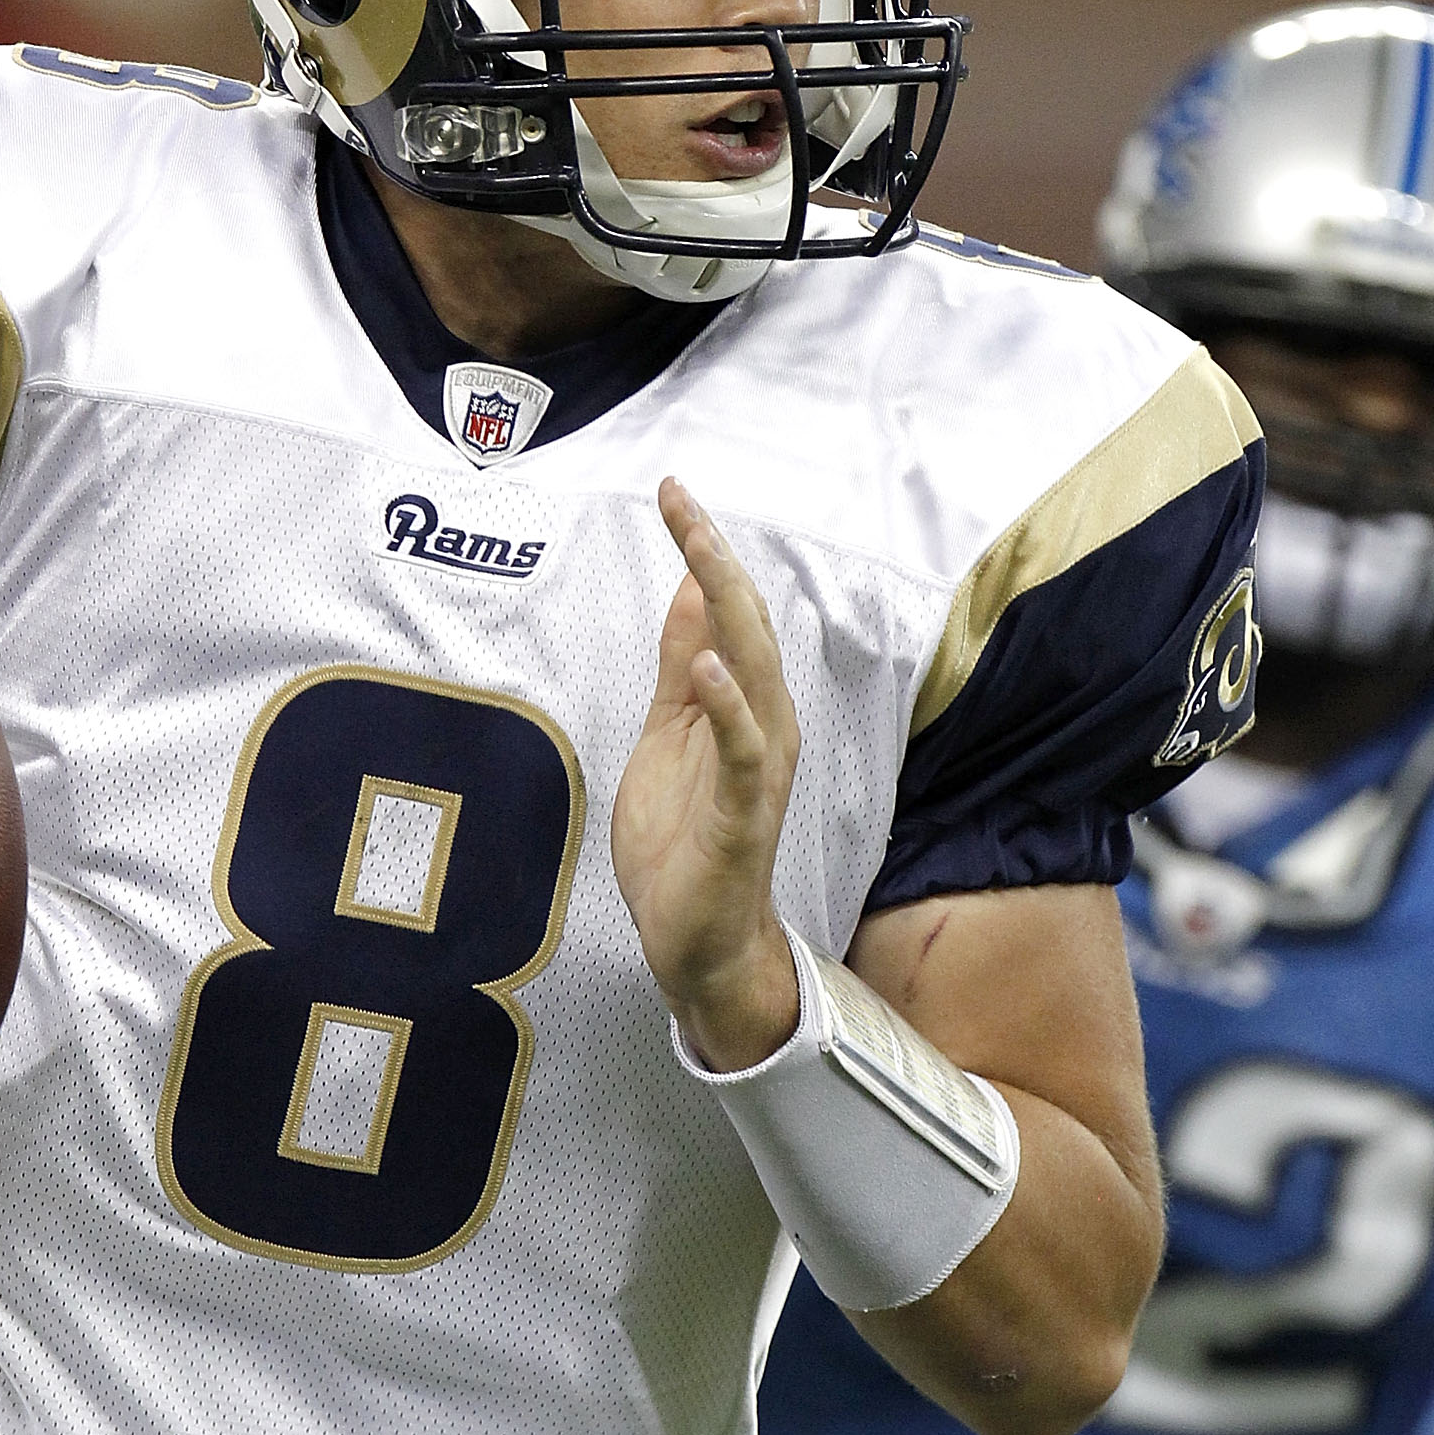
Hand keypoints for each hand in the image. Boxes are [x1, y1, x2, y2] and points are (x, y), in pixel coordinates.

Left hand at [611, 479, 801, 1070]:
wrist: (697, 941)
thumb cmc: (685, 842)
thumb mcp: (668, 736)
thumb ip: (680, 670)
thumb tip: (690, 593)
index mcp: (744, 704)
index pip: (728, 611)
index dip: (703, 552)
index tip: (673, 493)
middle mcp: (765, 724)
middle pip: (747, 625)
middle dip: (714, 558)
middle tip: (682, 499)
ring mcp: (759, 768)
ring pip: (755, 672)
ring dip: (728, 610)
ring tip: (701, 552)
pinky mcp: (745, 813)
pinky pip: (745, 751)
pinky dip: (730, 705)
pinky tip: (708, 666)